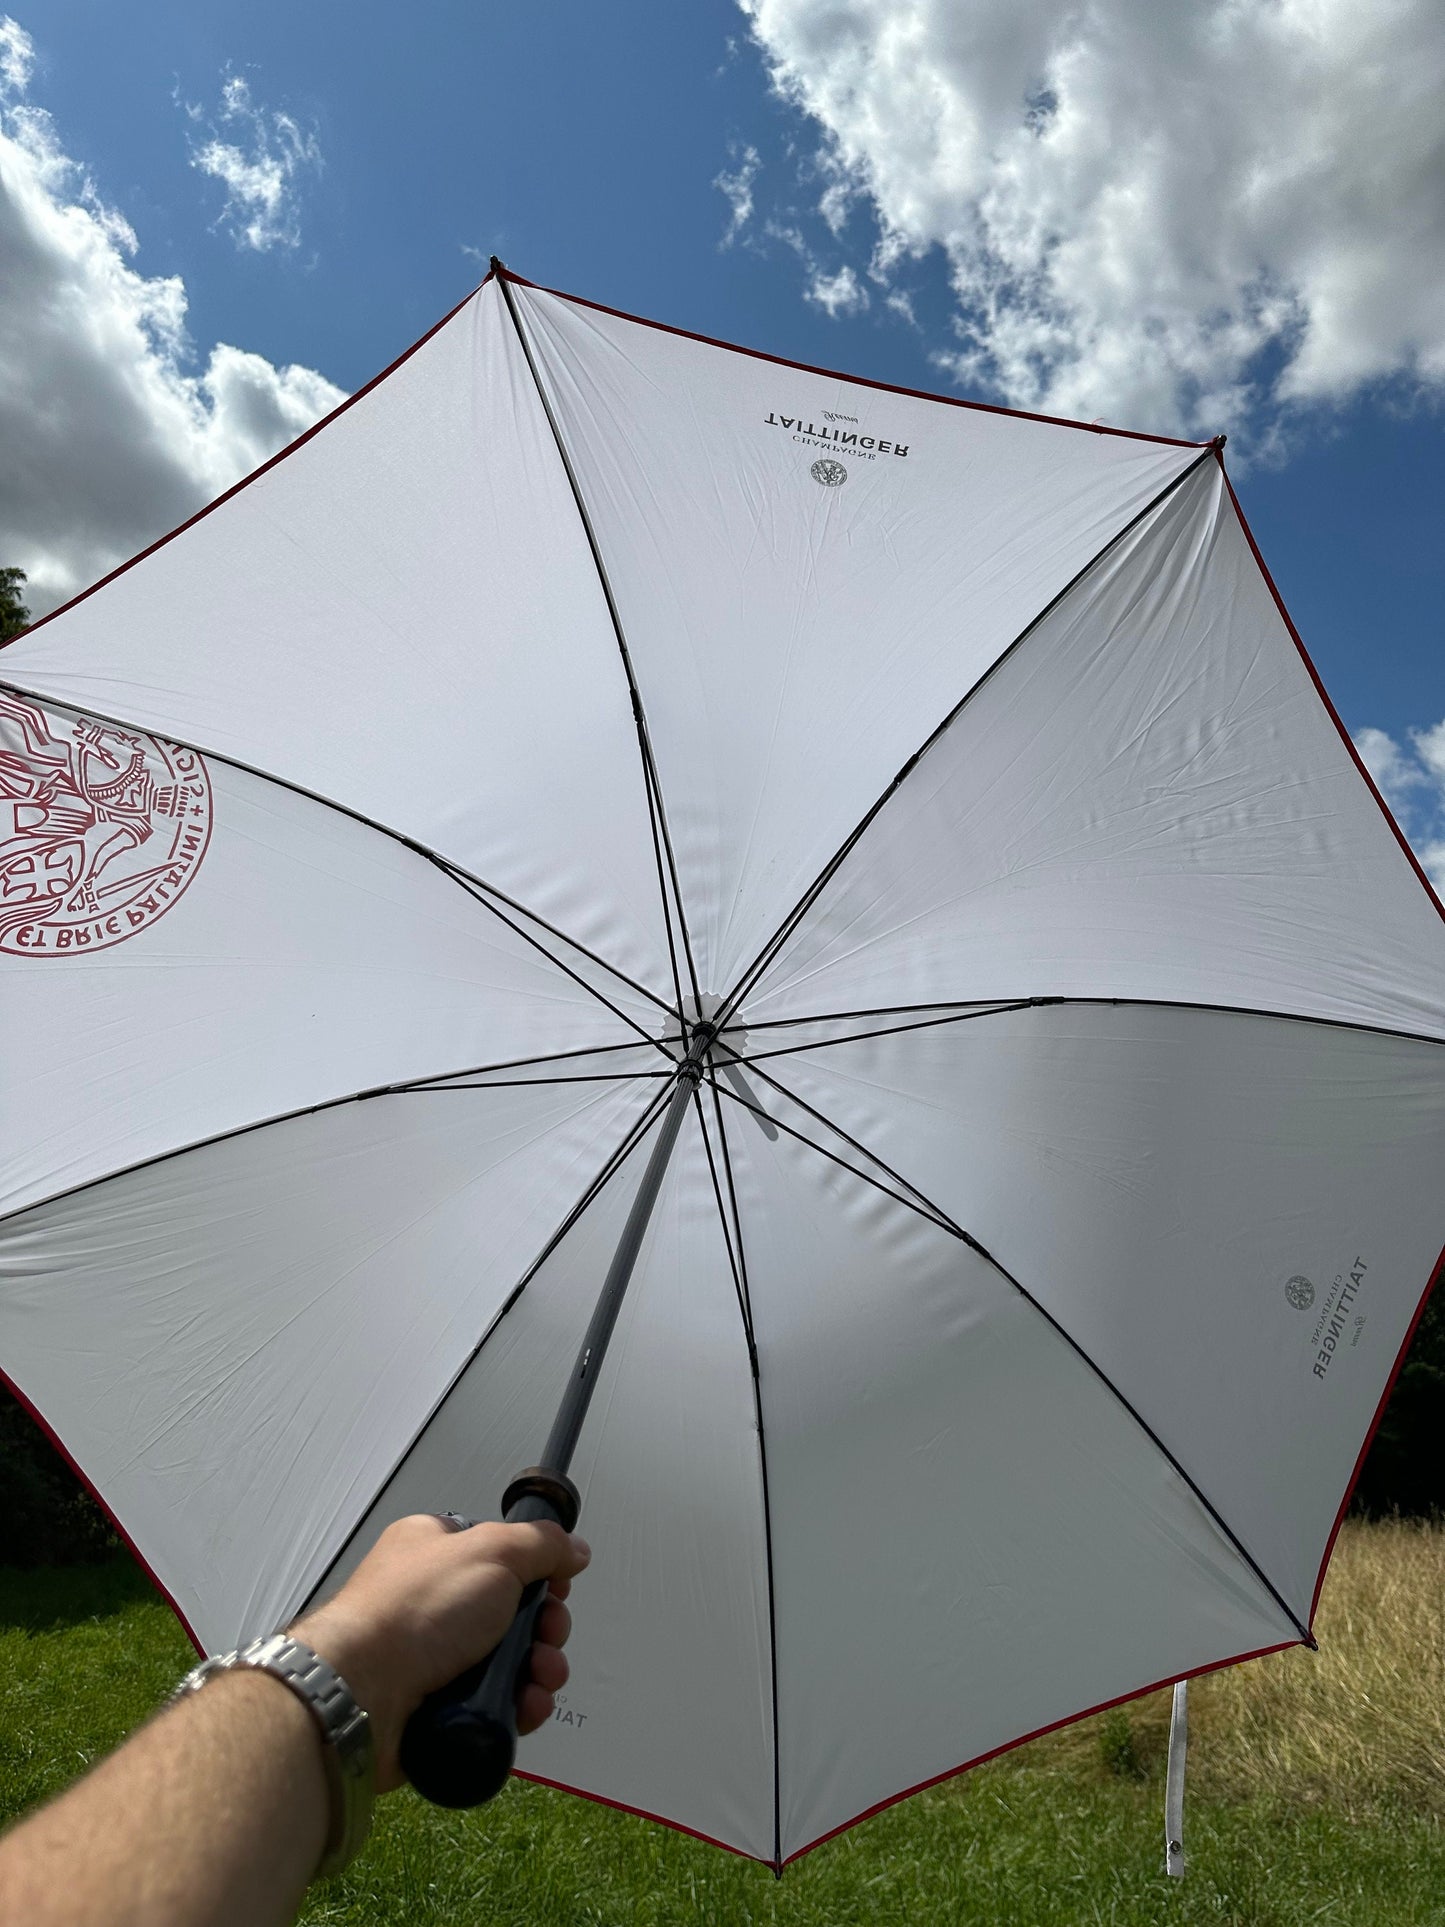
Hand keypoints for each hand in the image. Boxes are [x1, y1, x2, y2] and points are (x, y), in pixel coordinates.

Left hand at [292, 1513, 589, 1790]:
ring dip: (539, 1671)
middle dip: (545, 1629)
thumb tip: (574, 1549)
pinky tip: (526, 1707)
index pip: (502, 1556)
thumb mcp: (491, 1552)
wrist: (361, 1695)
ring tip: (540, 1680)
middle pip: (513, 1612)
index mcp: (436, 1550)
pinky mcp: (438, 1706)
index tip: (555, 1589)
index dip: (537, 1574)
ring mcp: (435, 1657)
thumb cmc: (415, 1611)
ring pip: (508, 1662)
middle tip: (549, 1638)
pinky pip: (493, 1703)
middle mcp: (434, 1602)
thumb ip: (541, 1544)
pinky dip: (518, 1705)